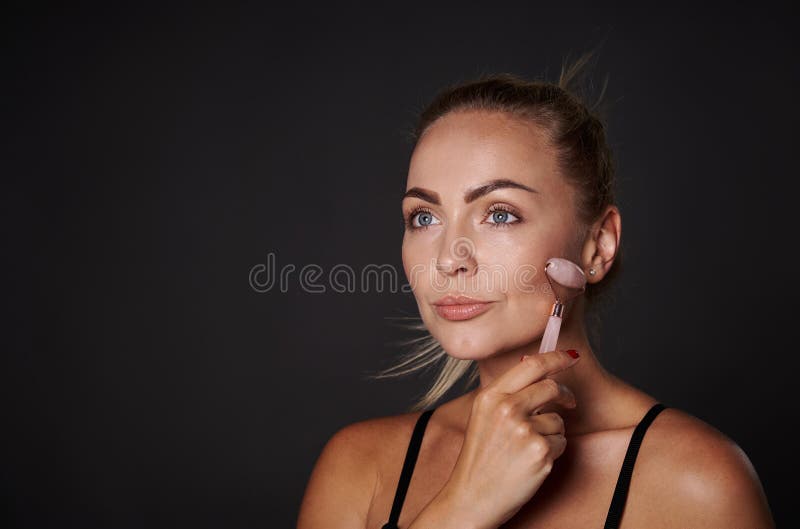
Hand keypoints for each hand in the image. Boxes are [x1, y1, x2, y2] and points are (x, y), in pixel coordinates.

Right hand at [438, 349, 579, 528]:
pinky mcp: (540, 452)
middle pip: (551, 387)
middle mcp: (507, 408)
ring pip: (558, 420)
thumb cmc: (480, 457)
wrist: (472, 496)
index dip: (556, 358)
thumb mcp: (483, 416)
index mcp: (490, 396)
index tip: (570, 357)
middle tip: (569, 402)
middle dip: (566, 395)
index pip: (531, 366)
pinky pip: (561, 442)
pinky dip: (553, 451)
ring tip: (528, 448)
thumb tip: (539, 372)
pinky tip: (532, 461)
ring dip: (553, 432)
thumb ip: (508, 393)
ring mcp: (524, 430)